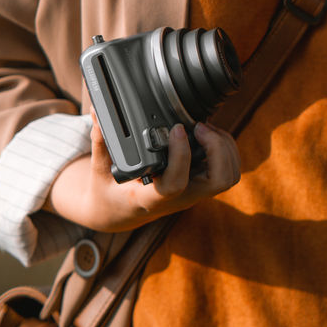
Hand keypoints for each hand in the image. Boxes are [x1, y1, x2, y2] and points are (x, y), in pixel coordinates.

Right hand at [44, 113, 240, 233]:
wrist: (118, 214)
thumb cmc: (108, 193)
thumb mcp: (98, 171)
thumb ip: (101, 143)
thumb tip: (97, 112)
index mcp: (152, 199)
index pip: (177, 184)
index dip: (181, 155)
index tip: (176, 129)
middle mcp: (179, 198)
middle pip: (219, 181)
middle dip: (217, 148)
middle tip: (198, 127)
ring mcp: (193, 193)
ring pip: (229, 176)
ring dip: (224, 147)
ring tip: (202, 128)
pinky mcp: (200, 184)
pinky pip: (226, 170)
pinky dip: (224, 148)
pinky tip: (205, 134)